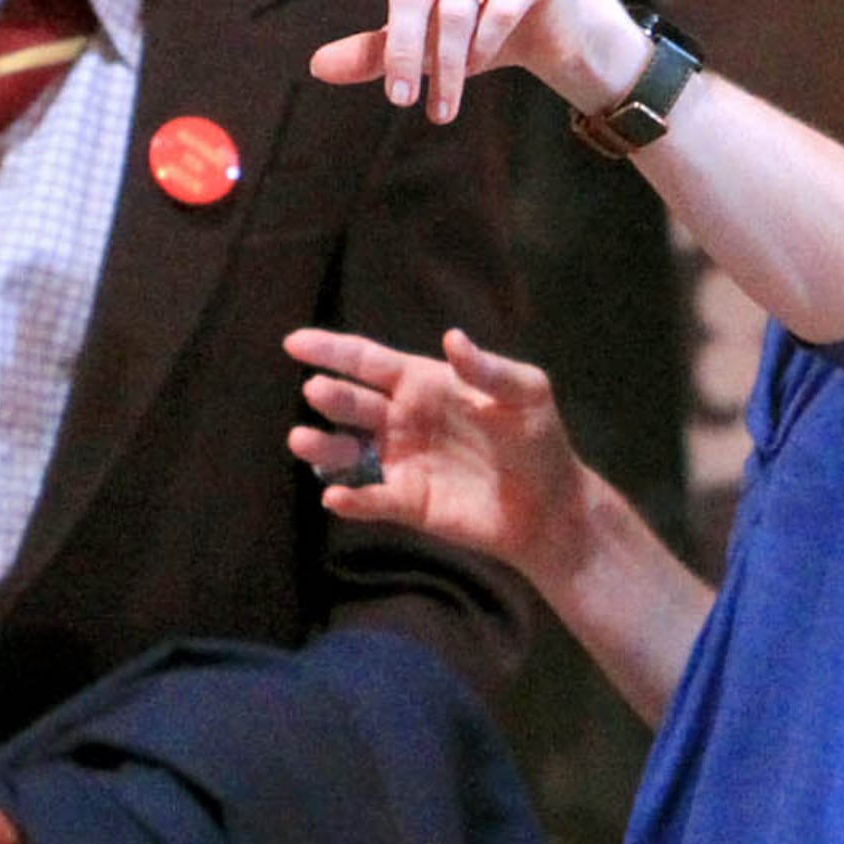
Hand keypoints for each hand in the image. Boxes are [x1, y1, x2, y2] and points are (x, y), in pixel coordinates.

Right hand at [283, 324, 586, 583]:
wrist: (550, 505)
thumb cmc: (539, 439)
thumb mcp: (526, 393)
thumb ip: (488, 370)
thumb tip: (452, 338)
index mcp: (423, 384)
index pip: (368, 362)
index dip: (331, 350)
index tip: (294, 343)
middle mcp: (401, 420)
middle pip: (352, 404)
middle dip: (330, 396)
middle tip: (317, 392)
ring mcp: (400, 462)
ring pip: (346, 452)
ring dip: (322, 448)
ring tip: (302, 441)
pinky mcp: (406, 503)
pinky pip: (370, 499)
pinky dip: (351, 499)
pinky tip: (337, 498)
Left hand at [303, 0, 608, 122]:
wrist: (552, 37)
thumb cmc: (474, 36)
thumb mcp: (420, 49)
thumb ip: (373, 53)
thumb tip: (317, 66)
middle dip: (403, 50)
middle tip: (398, 102)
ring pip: (457, 5)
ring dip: (447, 63)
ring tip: (443, 106)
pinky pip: (502, 6)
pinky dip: (485, 46)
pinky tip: (479, 67)